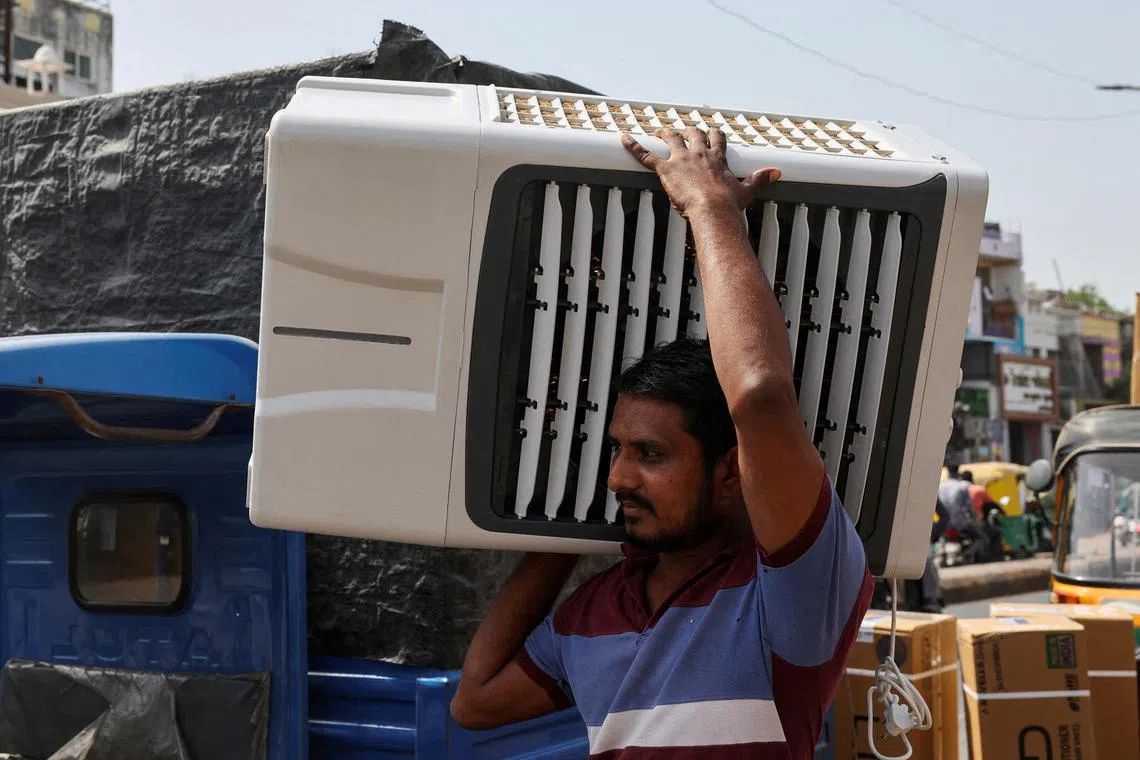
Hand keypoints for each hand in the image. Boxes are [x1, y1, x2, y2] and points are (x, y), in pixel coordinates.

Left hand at [621, 127, 780, 217]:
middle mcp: (699, 154)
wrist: (714, 210)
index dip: (712, 134)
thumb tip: (778, 173)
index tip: (710, 130)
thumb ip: (761, 179)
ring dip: (664, 133)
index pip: (715, 139)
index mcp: (716, 158)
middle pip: (693, 134)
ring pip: (671, 139)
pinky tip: (623, 138)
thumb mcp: (747, 190)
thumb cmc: (729, 204)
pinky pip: (645, 155)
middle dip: (688, 131)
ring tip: (658, 130)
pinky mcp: (665, 169)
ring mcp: (681, 159)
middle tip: (682, 130)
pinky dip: (632, 146)